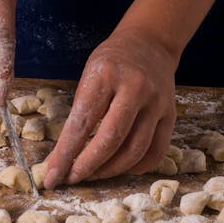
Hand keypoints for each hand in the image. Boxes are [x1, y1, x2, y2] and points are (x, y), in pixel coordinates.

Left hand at [44, 28, 177, 188]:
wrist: (149, 44)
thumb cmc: (110, 63)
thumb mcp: (88, 77)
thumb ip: (79, 115)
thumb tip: (61, 158)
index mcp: (105, 76)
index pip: (81, 124)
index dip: (65, 155)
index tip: (52, 176)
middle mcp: (134, 88)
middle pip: (111, 139)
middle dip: (88, 166)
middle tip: (72, 178)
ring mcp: (157, 102)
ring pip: (135, 150)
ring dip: (110, 170)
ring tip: (93, 175)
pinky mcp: (171, 114)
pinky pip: (156, 151)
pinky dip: (137, 167)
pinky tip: (120, 169)